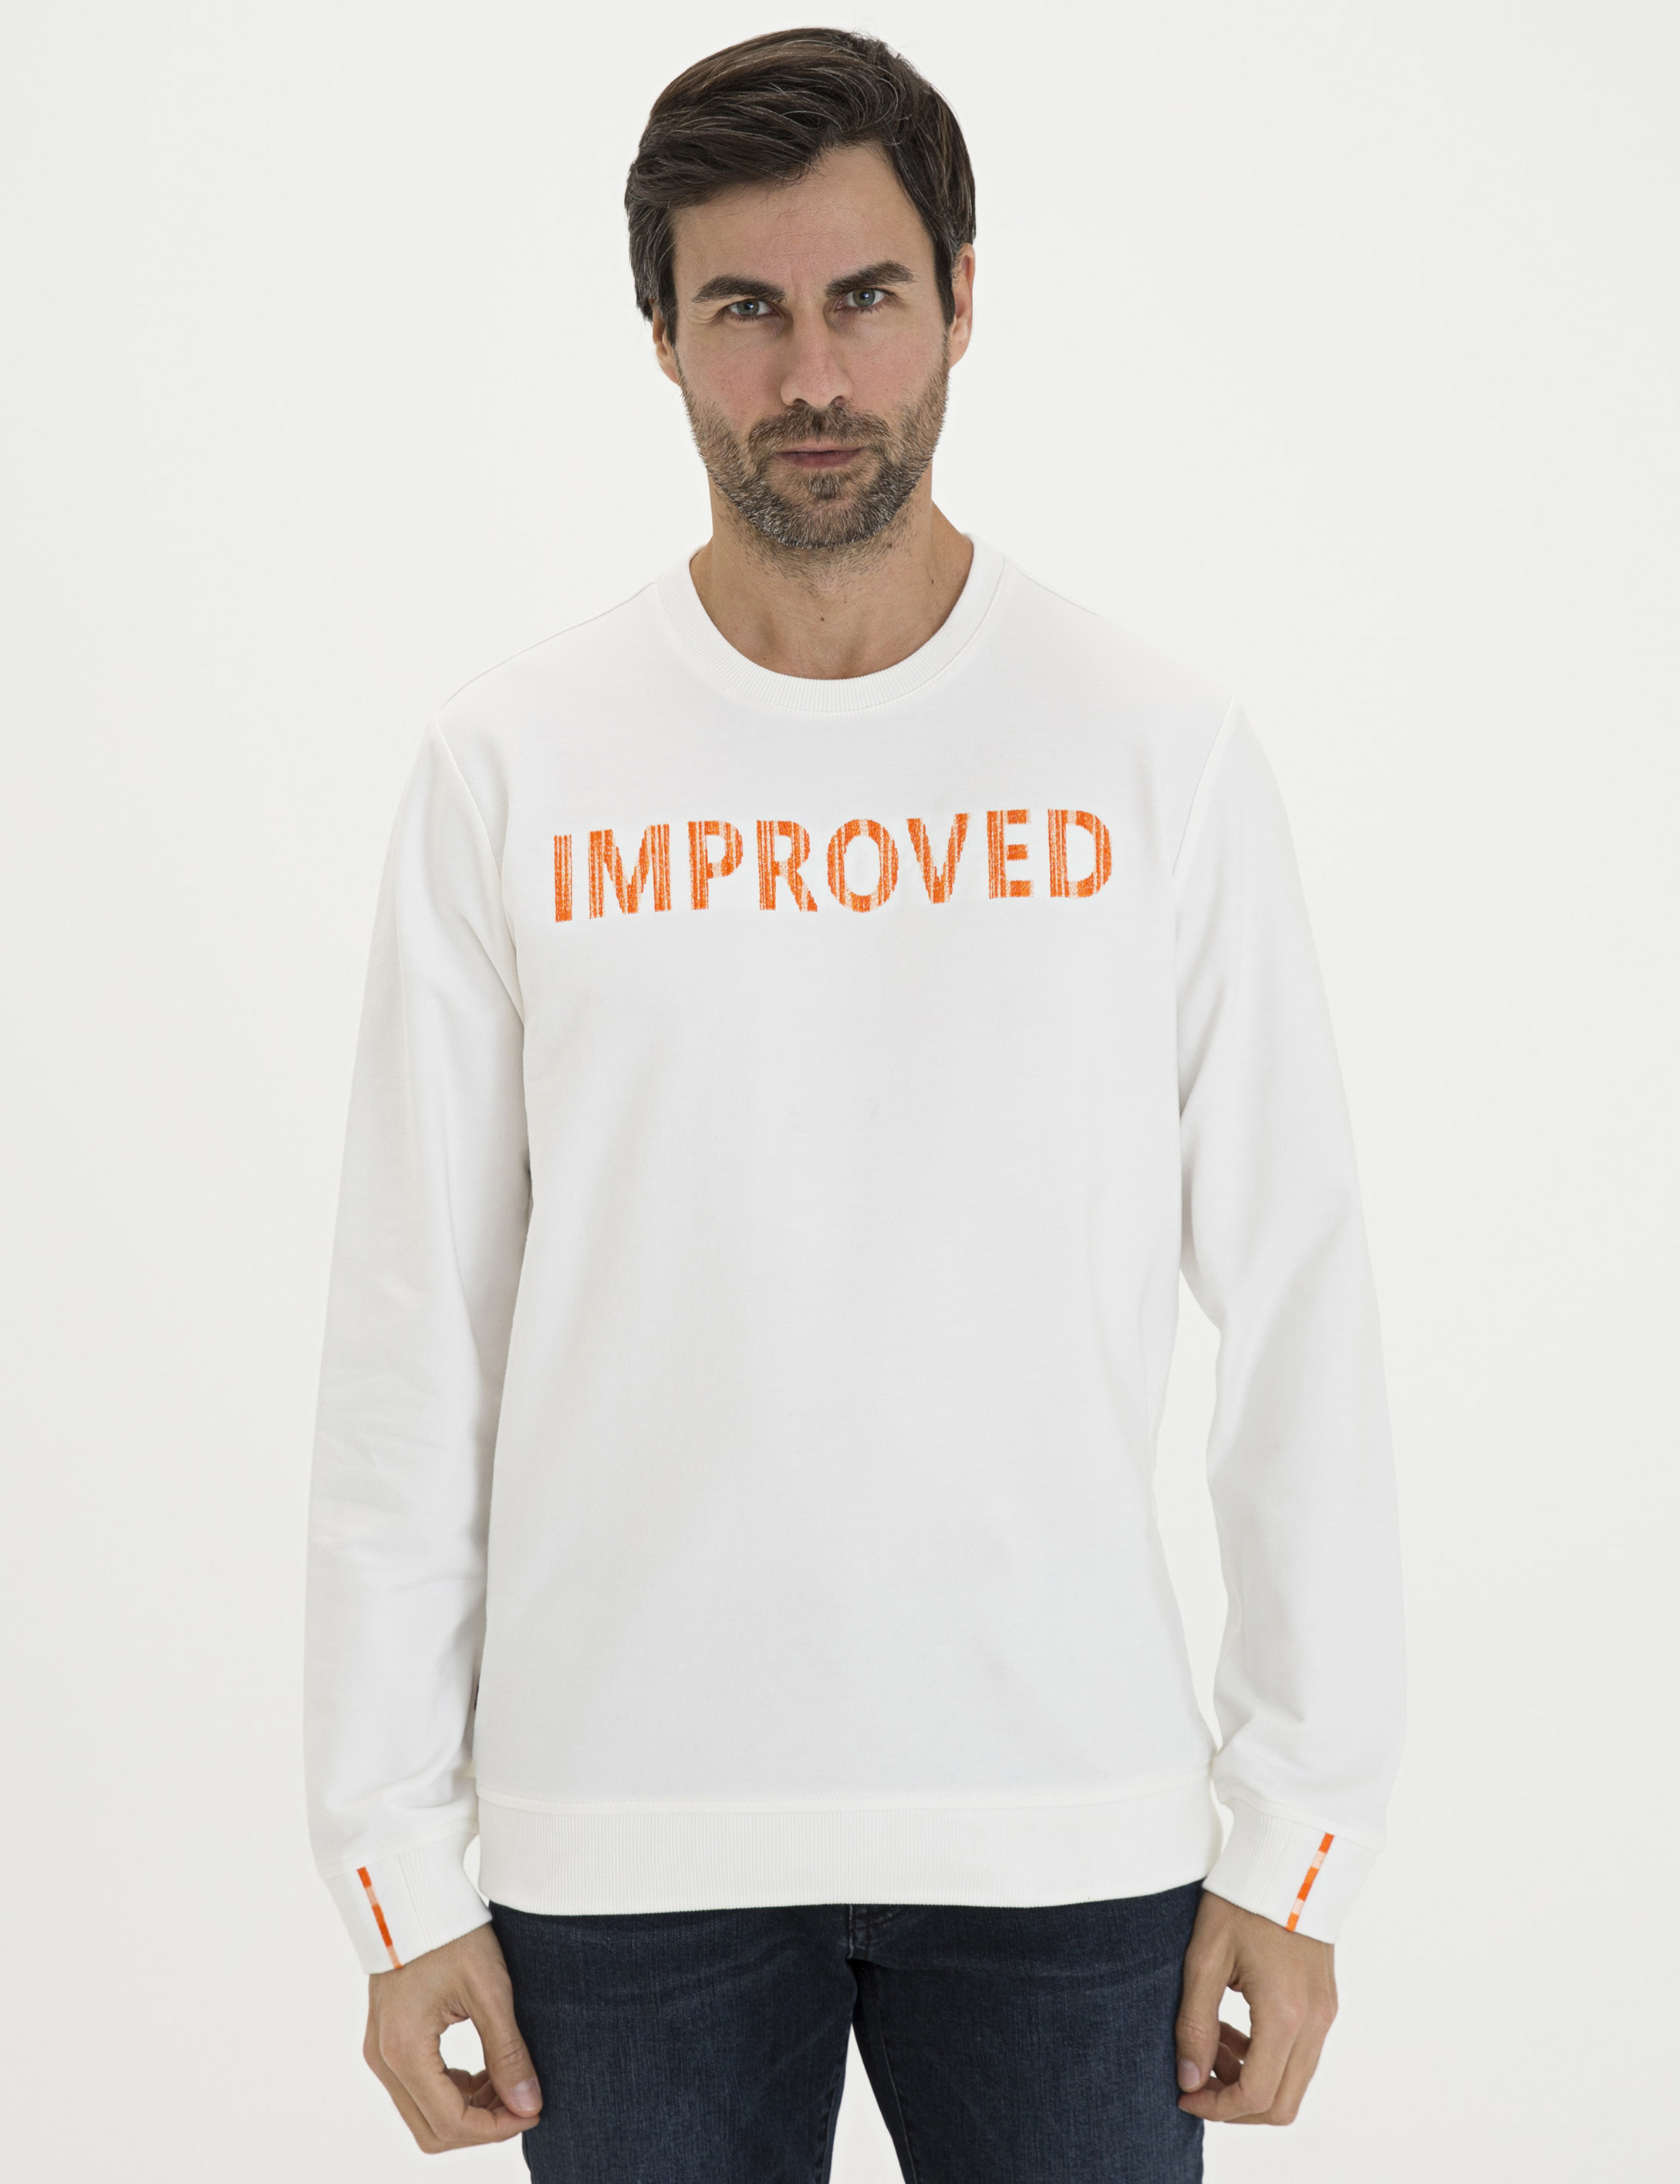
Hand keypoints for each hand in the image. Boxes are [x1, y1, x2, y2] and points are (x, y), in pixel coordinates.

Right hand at [363, 1921, 542, 2151]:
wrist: (412, 1893)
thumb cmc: (452, 1932)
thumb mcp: (490, 1989)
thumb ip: (508, 2052)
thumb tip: (529, 2106)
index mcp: (405, 2049)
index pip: (451, 2122)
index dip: (497, 2129)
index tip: (533, 2111)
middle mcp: (383, 2060)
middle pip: (432, 2130)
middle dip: (483, 2126)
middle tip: (523, 2101)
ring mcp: (379, 2052)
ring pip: (423, 2114)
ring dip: (468, 2111)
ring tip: (509, 2082)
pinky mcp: (384, 2042)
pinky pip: (416, 2090)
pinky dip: (452, 2092)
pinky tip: (484, 2071)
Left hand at [1174, 1889, 1337, 2125]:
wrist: (1288, 1859)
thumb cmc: (1240, 1900)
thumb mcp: (1204, 1958)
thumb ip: (1194, 2024)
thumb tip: (1189, 2080)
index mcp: (1284, 2013)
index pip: (1256, 2095)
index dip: (1217, 2108)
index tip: (1184, 2096)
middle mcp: (1314, 2022)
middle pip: (1282, 2104)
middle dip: (1235, 2106)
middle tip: (1195, 2082)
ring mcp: (1326, 2014)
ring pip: (1293, 2082)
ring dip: (1250, 2080)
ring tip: (1209, 2046)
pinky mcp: (1325, 2003)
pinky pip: (1300, 2054)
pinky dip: (1267, 2058)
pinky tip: (1232, 2031)